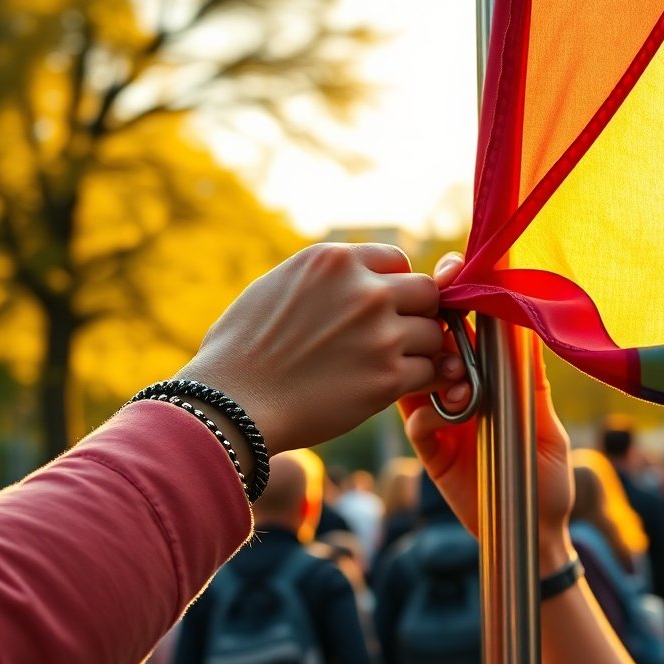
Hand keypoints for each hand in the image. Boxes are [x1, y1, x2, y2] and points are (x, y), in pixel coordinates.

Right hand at [178, 243, 454, 453]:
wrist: (231, 404)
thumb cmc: (241, 351)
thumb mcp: (277, 285)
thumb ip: (326, 278)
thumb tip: (358, 276)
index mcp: (334, 261)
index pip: (397, 259)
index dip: (393, 286)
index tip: (380, 308)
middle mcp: (364, 290)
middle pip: (426, 293)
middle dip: (415, 315)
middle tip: (391, 338)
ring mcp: (381, 334)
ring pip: (433, 334)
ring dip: (416, 351)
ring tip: (382, 366)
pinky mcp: (388, 378)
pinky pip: (429, 372)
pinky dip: (415, 382)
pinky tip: (387, 387)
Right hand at [399, 253, 575, 574]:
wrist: (532, 535)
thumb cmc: (547, 479)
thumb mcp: (546, 424)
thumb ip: (532, 381)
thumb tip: (528, 323)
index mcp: (493, 380)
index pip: (473, 331)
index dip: (464, 301)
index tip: (459, 272)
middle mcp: (464, 393)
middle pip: (438, 346)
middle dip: (438, 330)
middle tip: (446, 327)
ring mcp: (444, 420)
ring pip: (419, 378)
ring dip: (430, 372)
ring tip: (453, 383)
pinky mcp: (431, 450)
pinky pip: (415, 422)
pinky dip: (422, 414)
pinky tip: (436, 419)